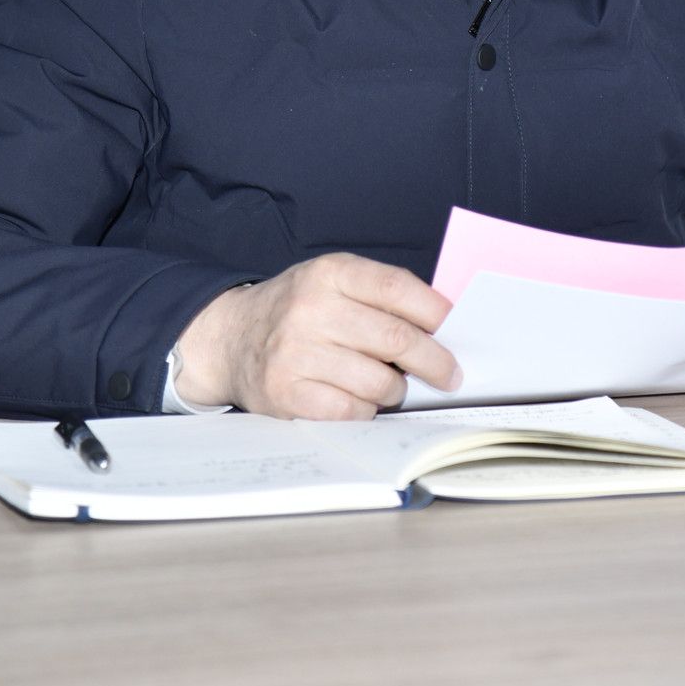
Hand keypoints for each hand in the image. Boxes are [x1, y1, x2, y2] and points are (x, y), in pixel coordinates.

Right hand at [172, 253, 460, 419]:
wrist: (228, 339)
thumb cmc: (296, 311)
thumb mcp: (333, 282)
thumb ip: (381, 294)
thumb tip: (445, 324)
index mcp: (330, 273)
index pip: (398, 288)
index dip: (436, 312)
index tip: (456, 330)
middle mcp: (311, 309)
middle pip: (397, 339)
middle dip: (434, 362)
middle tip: (450, 374)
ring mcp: (296, 353)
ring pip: (379, 382)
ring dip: (396, 390)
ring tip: (388, 385)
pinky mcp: (287, 393)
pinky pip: (352, 412)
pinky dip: (366, 412)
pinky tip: (359, 401)